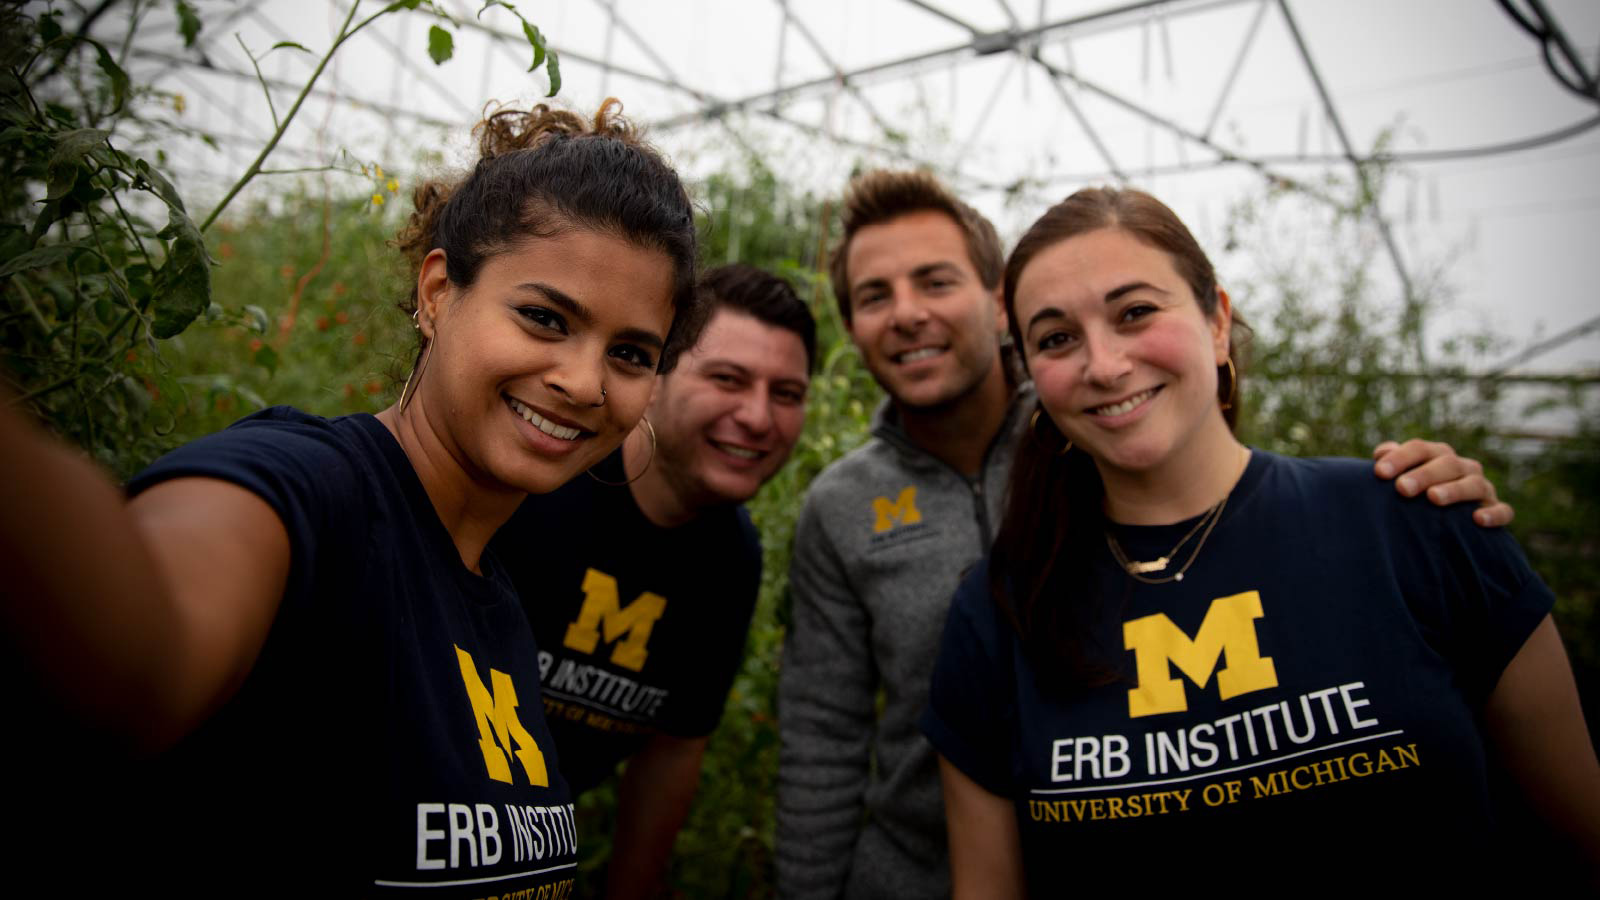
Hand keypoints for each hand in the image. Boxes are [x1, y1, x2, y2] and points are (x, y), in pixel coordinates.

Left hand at [1372, 439, 1513, 526]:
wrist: (1445, 522)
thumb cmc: (1415, 495)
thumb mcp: (1402, 477)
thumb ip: (1392, 463)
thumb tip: (1381, 452)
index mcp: (1437, 455)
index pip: (1419, 449)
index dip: (1400, 458)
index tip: (1379, 473)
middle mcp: (1462, 467)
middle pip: (1446, 463)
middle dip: (1424, 474)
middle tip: (1402, 488)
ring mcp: (1482, 488)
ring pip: (1474, 484)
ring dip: (1454, 490)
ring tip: (1434, 498)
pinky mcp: (1495, 509)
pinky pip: (1502, 510)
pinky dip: (1493, 513)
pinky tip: (1477, 519)